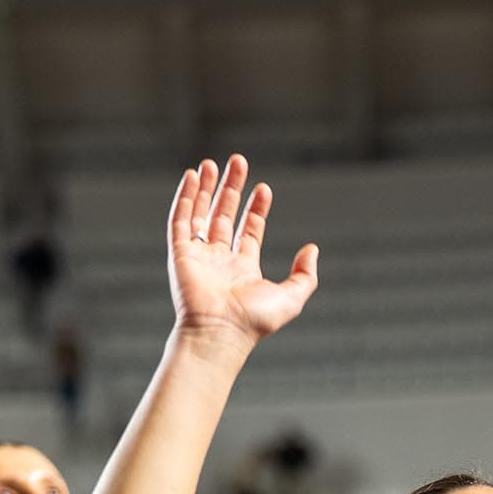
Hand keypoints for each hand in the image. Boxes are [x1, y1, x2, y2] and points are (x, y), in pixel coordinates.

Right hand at [168, 156, 318, 351]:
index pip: (248, 230)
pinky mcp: (180, 253)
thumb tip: (312, 249)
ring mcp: (199, 256)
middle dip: (231, 188)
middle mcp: (220, 260)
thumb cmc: (254, 322)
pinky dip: (185, 198)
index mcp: (243, 268)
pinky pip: (180, 220)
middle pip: (224, 215)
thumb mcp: (292, 298)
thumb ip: (305, 275)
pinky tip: (191, 177)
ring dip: (206, 188)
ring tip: (212, 163)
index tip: (264, 187)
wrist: (221, 332)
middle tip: (238, 161)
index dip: (256, 208)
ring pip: (200, 214)